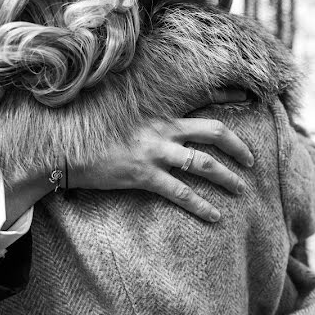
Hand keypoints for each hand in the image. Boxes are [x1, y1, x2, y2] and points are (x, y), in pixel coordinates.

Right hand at [69, 89, 254, 221]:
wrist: (62, 147)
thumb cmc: (93, 132)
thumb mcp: (124, 113)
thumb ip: (148, 115)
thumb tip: (166, 119)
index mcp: (160, 112)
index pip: (202, 100)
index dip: (227, 97)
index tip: (248, 97)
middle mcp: (162, 129)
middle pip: (214, 132)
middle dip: (238, 147)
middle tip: (252, 161)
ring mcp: (154, 152)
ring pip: (203, 164)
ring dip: (227, 178)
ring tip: (241, 190)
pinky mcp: (143, 175)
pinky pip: (180, 193)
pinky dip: (201, 206)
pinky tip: (215, 216)